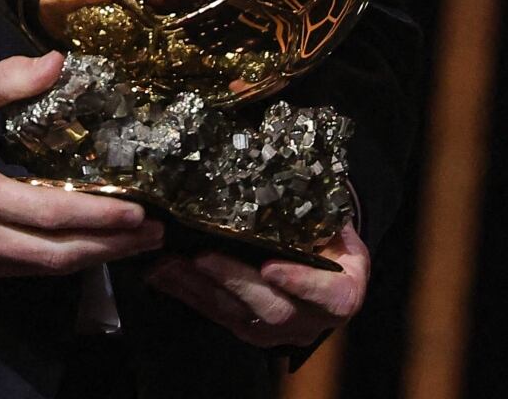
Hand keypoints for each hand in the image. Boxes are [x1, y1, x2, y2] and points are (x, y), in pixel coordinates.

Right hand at [0, 51, 163, 276]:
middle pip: (54, 253)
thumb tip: (60, 62)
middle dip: (110, 246)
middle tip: (155, 232)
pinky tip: (97, 244)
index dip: (97, 216)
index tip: (138, 211)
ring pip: (44, 268)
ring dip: (94, 257)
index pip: (48, 213)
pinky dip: (66, 258)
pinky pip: (28, 267)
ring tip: (139, 241)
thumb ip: (12, 76)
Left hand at [147, 222, 369, 347]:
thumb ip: (326, 216)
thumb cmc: (335, 246)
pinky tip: (164, 276)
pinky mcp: (248, 332)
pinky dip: (189, 295)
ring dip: (200, 290)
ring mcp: (277, 332)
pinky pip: (217, 316)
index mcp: (343, 294)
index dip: (300, 283)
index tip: (271, 268)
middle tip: (203, 258)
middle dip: (234, 282)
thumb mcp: (341, 231)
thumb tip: (302, 175)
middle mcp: (310, 321)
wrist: (332, 282)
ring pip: (237, 315)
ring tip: (169, 265)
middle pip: (273, 309)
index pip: (328, 295)